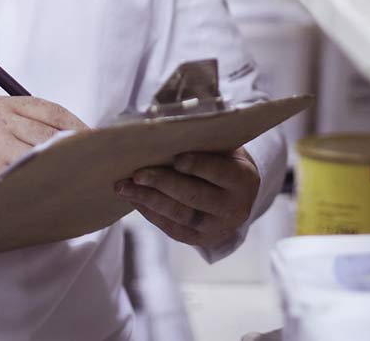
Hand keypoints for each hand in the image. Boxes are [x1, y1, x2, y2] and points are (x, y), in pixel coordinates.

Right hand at [0, 96, 86, 223]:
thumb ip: (28, 127)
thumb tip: (80, 139)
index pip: (52, 112)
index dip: (79, 128)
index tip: (98, 143)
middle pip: (52, 135)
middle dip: (76, 152)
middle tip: (98, 165)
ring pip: (43, 156)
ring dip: (65, 170)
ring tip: (83, 180)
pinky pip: (27, 178)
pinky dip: (45, 186)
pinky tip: (58, 192)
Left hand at [115, 147, 259, 248]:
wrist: (238, 195)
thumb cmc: (224, 160)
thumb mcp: (224, 147)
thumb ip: (203, 141)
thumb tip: (165, 128)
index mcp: (244, 180)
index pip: (220, 172)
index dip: (198, 166)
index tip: (176, 158)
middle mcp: (235, 208)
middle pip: (195, 197)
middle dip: (163, 184)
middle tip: (137, 174)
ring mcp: (218, 228)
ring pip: (180, 215)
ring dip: (149, 200)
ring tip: (125, 187)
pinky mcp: (201, 240)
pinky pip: (173, 228)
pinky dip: (151, 213)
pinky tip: (135, 199)